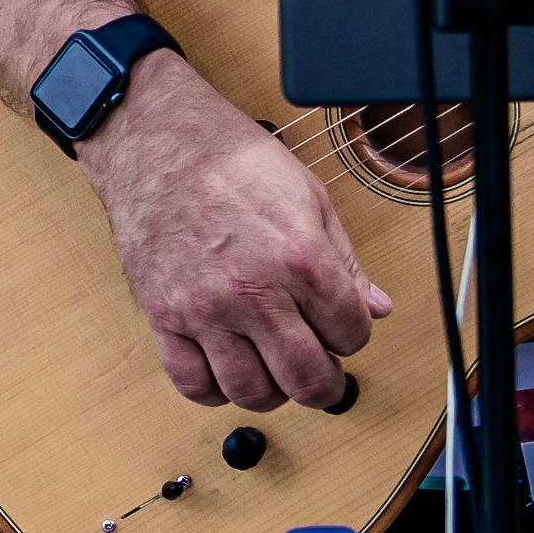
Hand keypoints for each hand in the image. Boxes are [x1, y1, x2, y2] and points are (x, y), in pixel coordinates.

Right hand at [81, 56, 391, 410]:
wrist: (156, 140)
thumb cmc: (229, 158)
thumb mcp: (308, 196)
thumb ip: (344, 261)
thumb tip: (376, 307)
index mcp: (300, 258)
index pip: (351, 334)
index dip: (353, 334)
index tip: (340, 326)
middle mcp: (253, 291)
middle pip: (307, 380)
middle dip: (325, 382)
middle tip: (319, 369)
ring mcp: (205, 309)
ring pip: (252, 392)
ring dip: (273, 389)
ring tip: (273, 367)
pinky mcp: (164, 315)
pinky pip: (194, 383)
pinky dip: (216, 388)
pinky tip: (227, 366)